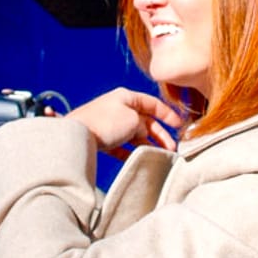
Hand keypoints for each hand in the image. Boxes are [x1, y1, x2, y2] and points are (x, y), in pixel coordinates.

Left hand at [66, 88, 180, 160]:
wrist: (77, 136)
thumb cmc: (106, 123)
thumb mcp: (134, 121)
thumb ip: (144, 126)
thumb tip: (142, 134)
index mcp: (126, 97)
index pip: (152, 103)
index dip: (168, 114)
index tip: (180, 125)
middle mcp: (118, 108)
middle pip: (145, 121)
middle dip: (160, 135)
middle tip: (172, 148)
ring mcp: (109, 124)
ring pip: (134, 135)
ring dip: (148, 145)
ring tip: (161, 156)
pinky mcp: (102, 139)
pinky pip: (122, 146)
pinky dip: (132, 152)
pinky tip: (141, 160)